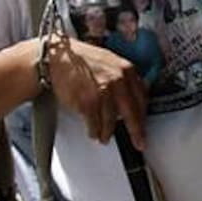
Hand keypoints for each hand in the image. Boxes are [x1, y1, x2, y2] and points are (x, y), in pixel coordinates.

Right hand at [46, 36, 147, 150]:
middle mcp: (118, 80)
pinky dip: (94, 131)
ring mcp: (104, 91)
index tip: (143, 125)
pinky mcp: (88, 101)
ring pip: (112, 121)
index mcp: (127, 69)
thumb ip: (124, 78)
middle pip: (132, 112)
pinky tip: (94, 132)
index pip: (142, 98)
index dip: (143, 115)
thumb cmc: (81, 60)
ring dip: (108, 132)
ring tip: (104, 137)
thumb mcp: (110, 62)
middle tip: (138, 142)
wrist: (57, 58)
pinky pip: (95, 123)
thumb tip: (133, 97)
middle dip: (136, 131)